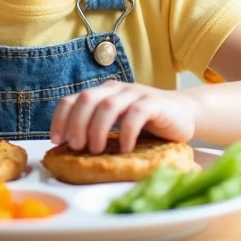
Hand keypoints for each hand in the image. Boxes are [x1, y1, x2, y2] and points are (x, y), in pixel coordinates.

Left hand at [50, 80, 197, 153]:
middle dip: (76, 123)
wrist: (183, 114)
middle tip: (76, 147)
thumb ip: (97, 127)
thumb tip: (69, 147)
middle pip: (87, 99)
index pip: (72, 99)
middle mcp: (116, 90)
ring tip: (96, 150)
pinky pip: (136, 114)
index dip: (60, 118)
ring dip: (97, 129)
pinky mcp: (154, 103)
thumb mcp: (117, 123)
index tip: (56, 141)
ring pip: (109, 105)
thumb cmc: (146, 124)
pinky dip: (126, 132)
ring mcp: (135, 94)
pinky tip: (124, 148)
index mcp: (102, 93)